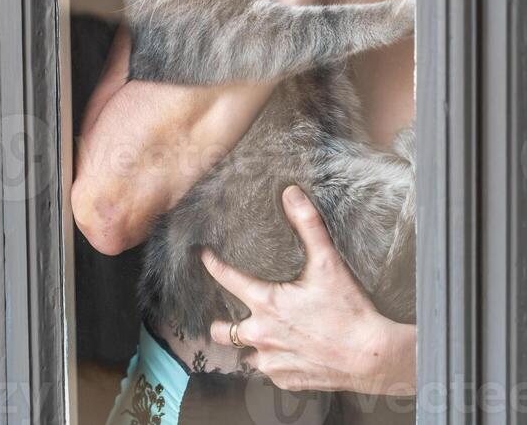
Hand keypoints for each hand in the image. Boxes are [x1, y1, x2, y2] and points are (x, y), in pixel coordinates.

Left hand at [202, 186, 415, 394]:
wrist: (369, 356)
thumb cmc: (348, 309)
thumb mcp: (328, 263)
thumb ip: (308, 225)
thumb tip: (290, 193)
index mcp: (267, 304)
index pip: (227, 281)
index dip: (213, 266)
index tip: (203, 257)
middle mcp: (262, 336)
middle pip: (222, 332)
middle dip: (221, 323)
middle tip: (227, 313)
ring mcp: (273, 362)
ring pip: (244, 356)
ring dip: (248, 346)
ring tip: (257, 335)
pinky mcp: (287, 380)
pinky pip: (269, 372)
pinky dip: (273, 362)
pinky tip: (285, 352)